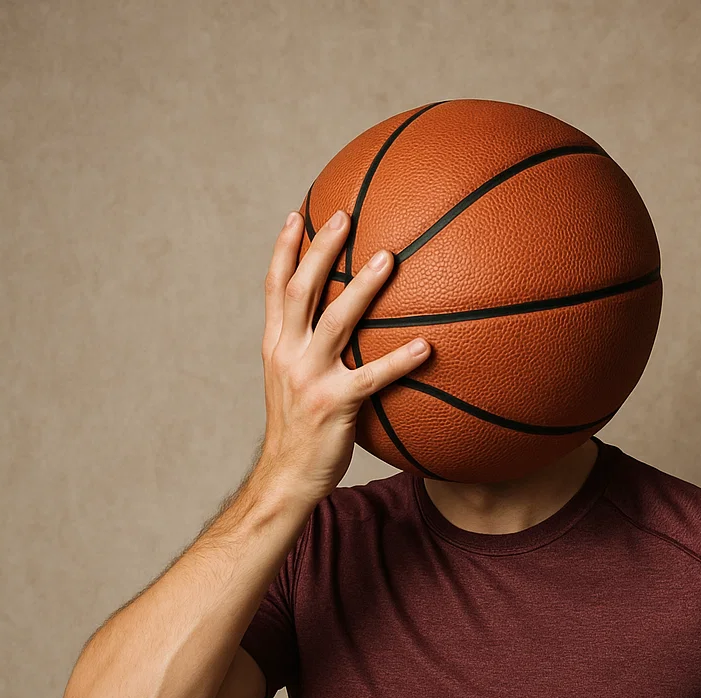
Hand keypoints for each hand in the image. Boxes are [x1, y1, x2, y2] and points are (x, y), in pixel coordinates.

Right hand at [254, 207, 430, 505]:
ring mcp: (310, 379)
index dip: (285, 250)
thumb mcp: (292, 385)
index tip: (299, 215)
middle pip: (301, 290)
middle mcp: (288, 356)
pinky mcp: (335, 405)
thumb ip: (308, 353)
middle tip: (346, 216)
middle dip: (321, 249)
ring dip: (362, 288)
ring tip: (388, 259)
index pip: (275, 288)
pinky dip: (400, 360)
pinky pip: (373, 377)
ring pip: (336, 321)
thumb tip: (338, 330)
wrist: (287, 478)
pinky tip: (425, 346)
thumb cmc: (299, 433)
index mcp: (275, 347)